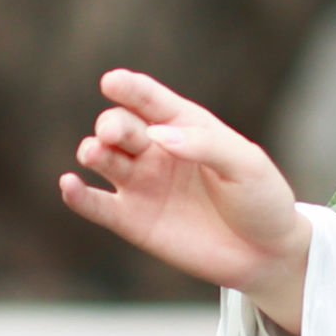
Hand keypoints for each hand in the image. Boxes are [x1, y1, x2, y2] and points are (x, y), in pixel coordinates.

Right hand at [56, 69, 313, 334]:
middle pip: (120, 126)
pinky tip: (69, 184)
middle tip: (114, 134)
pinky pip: (96, 205)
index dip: (129, 88)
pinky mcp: (132, 221)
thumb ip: (206, 145)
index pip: (150, 99)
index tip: (112, 81)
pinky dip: (77, 195)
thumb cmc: (261, 199)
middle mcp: (156, 150)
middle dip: (112, 125)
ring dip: (93, 151)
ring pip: (103, 158)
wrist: (266, 254)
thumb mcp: (246, 165)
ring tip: (95, 153)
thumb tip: (159, 137)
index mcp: (185, 125)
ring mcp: (141, 185)